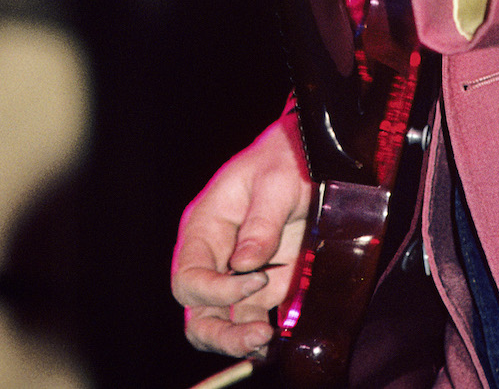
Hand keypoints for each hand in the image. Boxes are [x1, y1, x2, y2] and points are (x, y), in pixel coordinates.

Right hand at [172, 116, 311, 358]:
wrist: (309, 157)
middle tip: (256, 335)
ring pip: (218, 323)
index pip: (189, 276)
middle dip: (219, 332)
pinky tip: (276, 341)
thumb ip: (261, 222)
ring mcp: (234, 274)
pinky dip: (258, 335)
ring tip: (266, 341)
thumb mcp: (275, 183)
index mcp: (203, 228)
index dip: (216, 289)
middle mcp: (212, 257)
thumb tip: (245, 265)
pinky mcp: (261, 285)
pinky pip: (248, 319)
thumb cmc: (283, 161)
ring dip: (237, 339)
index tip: (257, 279)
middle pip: (196, 310)